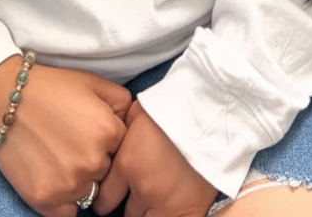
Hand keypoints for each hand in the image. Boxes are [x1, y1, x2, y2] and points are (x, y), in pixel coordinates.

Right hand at [0, 57, 132, 216]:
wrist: (5, 98)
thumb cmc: (52, 88)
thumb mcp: (95, 83)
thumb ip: (124, 104)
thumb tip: (134, 125)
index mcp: (109, 132)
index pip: (122, 149)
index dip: (106, 140)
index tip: (88, 131)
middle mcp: (92, 162)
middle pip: (106, 173)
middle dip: (94, 160)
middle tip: (71, 141)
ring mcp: (68, 184)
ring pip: (88, 193)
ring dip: (79, 180)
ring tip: (59, 155)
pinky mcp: (45, 200)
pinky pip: (68, 212)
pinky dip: (62, 200)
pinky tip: (52, 174)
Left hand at [94, 99, 218, 216]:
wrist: (207, 109)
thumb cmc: (170, 106)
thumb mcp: (135, 115)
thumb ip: (121, 140)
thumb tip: (112, 147)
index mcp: (127, 164)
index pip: (104, 200)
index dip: (105, 199)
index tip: (109, 198)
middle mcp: (144, 189)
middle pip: (128, 215)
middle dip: (131, 206)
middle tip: (138, 193)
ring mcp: (169, 203)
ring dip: (150, 212)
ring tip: (156, 198)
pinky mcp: (192, 208)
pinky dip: (171, 215)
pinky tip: (171, 206)